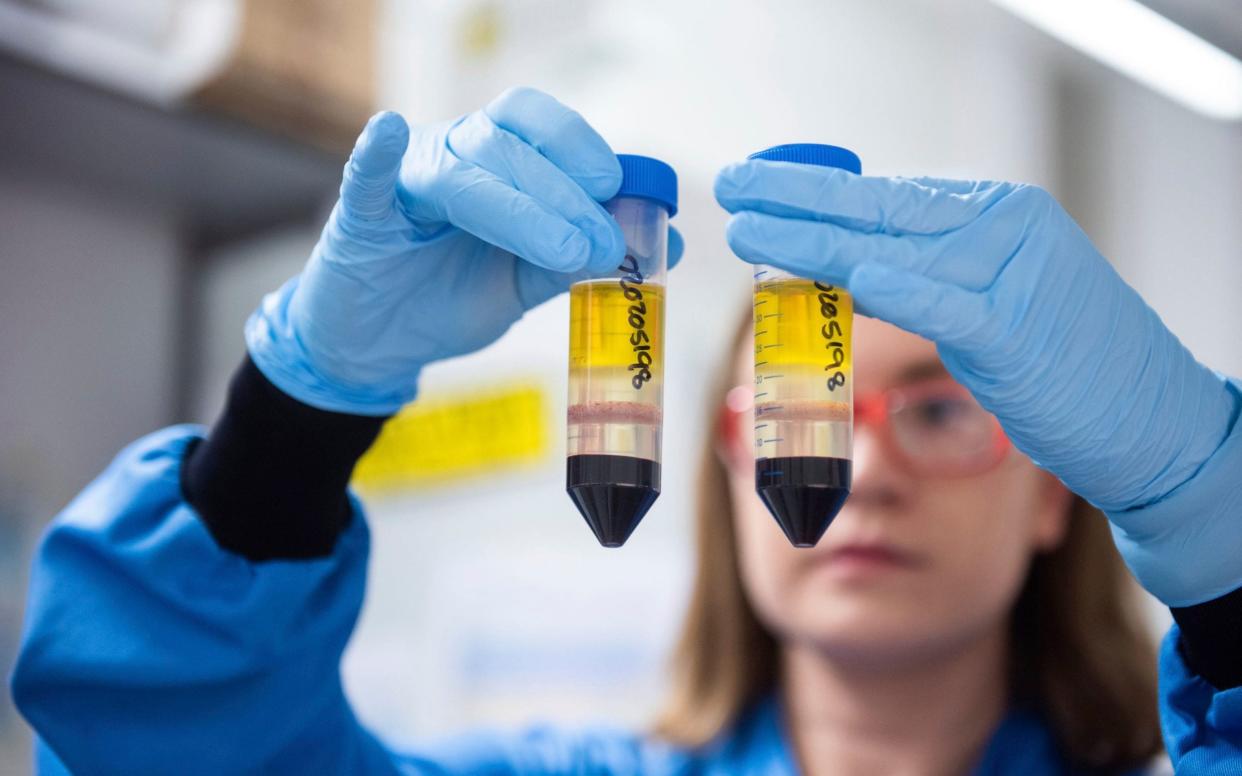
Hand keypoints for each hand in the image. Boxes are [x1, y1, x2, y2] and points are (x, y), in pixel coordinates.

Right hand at [247, 87, 681, 415]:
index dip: (580, 149)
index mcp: (493, 160)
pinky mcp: (361, 216)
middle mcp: (451, 155)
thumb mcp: (525, 281)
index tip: (617, 190)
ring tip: (566, 251)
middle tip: (604, 244)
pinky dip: (377, 155)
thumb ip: (580, 258)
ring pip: (462, 171)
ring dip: (520, 207)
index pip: (537, 126)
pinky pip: (366, 177)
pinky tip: (390, 133)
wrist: (382, 344)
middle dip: (565, 195)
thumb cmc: (450, 296)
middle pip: (508, 147)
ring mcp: (406, 182)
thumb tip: (663, 243)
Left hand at [716, 161, 1238, 604]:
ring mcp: (1014, 275)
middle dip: (798, 197)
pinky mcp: (1017, 332)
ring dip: (813, 238)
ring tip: (747, 227)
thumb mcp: (993, 303)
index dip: (820, 191)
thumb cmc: (1064, 363)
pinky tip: (843, 275)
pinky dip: (894, 288)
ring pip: (894, 247)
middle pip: (882, 208)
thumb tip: (853, 269)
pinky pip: (944, 304)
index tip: (762, 184)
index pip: (892, 194)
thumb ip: (931, 277)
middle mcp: (1005, 229)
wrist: (1149, 418)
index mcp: (998, 216)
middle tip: (734, 184)